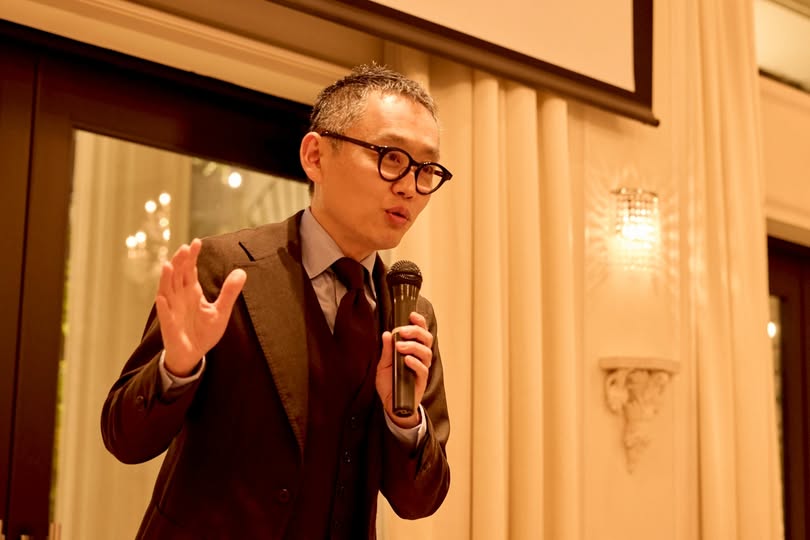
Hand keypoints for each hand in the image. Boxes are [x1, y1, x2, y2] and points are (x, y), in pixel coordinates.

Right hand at [155, 239, 245, 375]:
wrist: (193, 354)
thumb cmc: (204, 332)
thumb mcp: (221, 311)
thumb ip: (229, 292)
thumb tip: (241, 272)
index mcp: (192, 292)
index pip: (190, 270)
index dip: (192, 257)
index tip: (196, 242)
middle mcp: (180, 298)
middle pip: (177, 275)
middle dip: (180, 262)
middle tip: (185, 248)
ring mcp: (173, 311)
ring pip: (167, 291)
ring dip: (166, 279)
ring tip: (168, 265)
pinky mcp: (170, 327)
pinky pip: (165, 316)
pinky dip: (163, 307)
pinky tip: (162, 298)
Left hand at [376, 311, 432, 428]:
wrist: (391, 404)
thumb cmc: (389, 383)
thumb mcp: (384, 364)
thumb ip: (386, 350)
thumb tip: (386, 334)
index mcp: (413, 350)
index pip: (421, 333)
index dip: (419, 322)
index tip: (412, 315)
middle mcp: (420, 357)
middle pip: (426, 339)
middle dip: (416, 332)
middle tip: (402, 331)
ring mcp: (422, 368)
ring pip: (426, 353)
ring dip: (413, 346)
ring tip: (400, 346)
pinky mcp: (421, 381)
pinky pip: (423, 369)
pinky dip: (415, 362)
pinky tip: (406, 359)